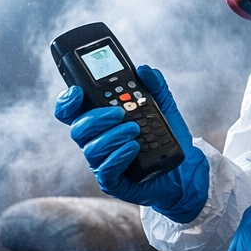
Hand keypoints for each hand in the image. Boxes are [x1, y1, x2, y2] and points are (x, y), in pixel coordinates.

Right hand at [54, 65, 208, 222]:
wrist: (184, 169)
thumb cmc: (166, 138)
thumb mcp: (164, 106)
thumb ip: (155, 85)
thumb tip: (145, 70)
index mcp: (100, 121)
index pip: (72, 111)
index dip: (67, 101)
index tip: (77, 92)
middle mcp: (96, 141)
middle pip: (77, 128)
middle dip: (96, 118)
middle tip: (119, 113)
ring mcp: (102, 162)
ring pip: (91, 148)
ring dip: (112, 136)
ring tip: (135, 130)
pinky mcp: (112, 181)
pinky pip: (105, 169)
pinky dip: (118, 156)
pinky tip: (133, 148)